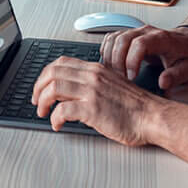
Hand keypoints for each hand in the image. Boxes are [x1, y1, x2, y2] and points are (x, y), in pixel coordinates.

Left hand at [31, 57, 159, 144]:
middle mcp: (92, 76)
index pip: (61, 62)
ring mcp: (92, 91)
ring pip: (54, 88)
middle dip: (38, 88)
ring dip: (43, 102)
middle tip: (37, 101)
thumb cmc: (135, 106)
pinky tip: (58, 125)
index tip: (41, 87)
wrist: (151, 116)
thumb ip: (95, 82)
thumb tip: (75, 91)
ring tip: (44, 113)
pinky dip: (55, 119)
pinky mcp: (93, 109)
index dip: (45, 75)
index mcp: (96, 68)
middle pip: (52, 72)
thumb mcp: (112, 84)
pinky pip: (62, 110)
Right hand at [100, 25, 187, 90]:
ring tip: (115, 74)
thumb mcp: (187, 68)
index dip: (132, 60)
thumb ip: (176, 76)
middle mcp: (146, 31)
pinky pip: (112, 38)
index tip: (131, 77)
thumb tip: (163, 83)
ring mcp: (137, 31)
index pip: (140, 43)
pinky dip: (106, 51)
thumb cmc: (186, 55)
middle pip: (123, 39)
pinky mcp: (130, 34)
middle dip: (117, 61)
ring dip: (110, 57)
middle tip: (121, 79)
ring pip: (114, 38)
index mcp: (161, 38)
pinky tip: (111, 65)